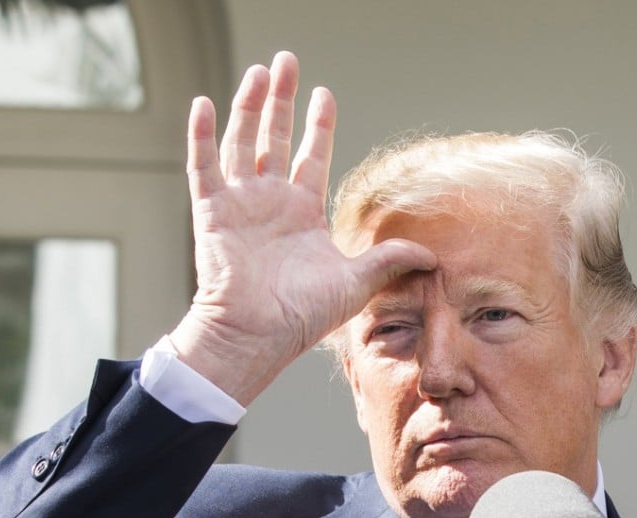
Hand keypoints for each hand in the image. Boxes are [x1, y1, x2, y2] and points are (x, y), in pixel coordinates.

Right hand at [170, 52, 434, 405]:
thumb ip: (391, 260)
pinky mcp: (212, 213)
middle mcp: (270, 204)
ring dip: (248, 106)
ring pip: (242, 143)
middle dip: (280, 100)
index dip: (317, 126)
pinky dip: (202, 136)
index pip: (311, 157)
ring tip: (259, 72)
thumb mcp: (357, 282)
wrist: (257, 336)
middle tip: (285, 62)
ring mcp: (240, 206)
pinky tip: (205, 104)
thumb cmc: (303, 316)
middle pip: (274, 139)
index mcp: (302, 214)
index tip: (323, 94)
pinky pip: (203, 167)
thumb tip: (434, 255)